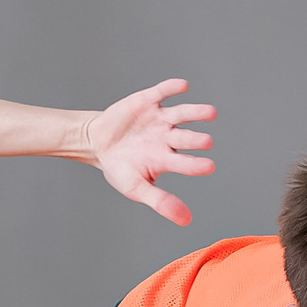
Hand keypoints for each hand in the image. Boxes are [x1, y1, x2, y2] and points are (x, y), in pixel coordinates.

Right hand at [80, 78, 215, 225]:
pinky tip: (183, 86)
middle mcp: (168, 138)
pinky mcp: (148, 101)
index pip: (185, 163)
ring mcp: (159, 119)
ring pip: (181, 113)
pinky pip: (162, 92)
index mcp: (167, 159)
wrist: (97, 144)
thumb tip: (186, 220)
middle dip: (195, 139)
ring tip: (210, 113)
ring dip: (196, 112)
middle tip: (207, 142)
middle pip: (186, 137)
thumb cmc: (120, 168)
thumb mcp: (136, 188)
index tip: (209, 167)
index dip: (196, 165)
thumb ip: (161, 202)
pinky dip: (171, 88)